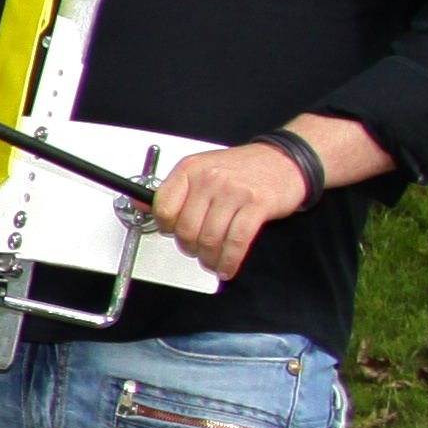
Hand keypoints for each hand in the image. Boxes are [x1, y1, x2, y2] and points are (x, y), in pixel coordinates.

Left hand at [146, 140, 315, 282]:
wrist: (285, 160)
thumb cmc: (243, 169)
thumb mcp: (203, 170)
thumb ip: (176, 190)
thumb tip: (142, 205)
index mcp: (191, 169)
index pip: (163, 208)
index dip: (167, 228)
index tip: (174, 234)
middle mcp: (210, 179)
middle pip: (186, 229)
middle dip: (190, 249)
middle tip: (197, 252)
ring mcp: (234, 191)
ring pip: (209, 239)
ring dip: (209, 259)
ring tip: (213, 262)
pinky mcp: (257, 205)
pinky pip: (236, 242)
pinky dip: (229, 261)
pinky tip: (228, 267)